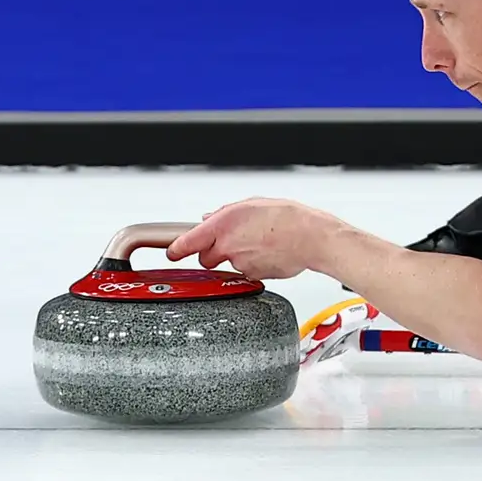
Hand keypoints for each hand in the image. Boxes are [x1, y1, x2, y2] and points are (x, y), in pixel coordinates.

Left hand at [174, 197, 347, 283]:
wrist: (311, 237)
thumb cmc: (286, 217)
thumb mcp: (251, 204)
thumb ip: (224, 214)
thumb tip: (209, 219)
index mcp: (223, 224)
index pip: (188, 242)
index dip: (176, 249)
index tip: (171, 253)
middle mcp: (227, 245)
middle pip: (205, 259)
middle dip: (211, 254)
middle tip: (227, 244)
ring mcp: (240, 264)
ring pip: (228, 266)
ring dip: (236, 258)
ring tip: (257, 244)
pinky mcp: (254, 276)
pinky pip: (246, 272)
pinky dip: (252, 265)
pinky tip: (266, 253)